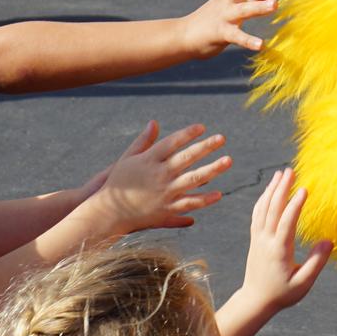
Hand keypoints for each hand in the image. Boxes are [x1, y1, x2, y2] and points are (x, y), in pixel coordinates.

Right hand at [88, 121, 230, 233]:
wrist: (108, 213)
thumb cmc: (118, 183)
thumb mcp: (127, 159)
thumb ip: (143, 141)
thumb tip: (155, 122)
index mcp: (148, 160)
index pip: (171, 143)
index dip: (187, 134)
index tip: (202, 127)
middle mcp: (158, 175)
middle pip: (186, 158)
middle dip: (205, 147)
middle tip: (222, 138)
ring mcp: (164, 193)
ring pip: (193, 180)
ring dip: (212, 170)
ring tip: (228, 160)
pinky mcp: (166, 210)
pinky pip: (189, 203)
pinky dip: (204, 199)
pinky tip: (218, 194)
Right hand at [181, 0, 285, 56]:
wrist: (183, 36)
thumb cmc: (212, 19)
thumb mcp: (234, 4)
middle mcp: (228, 0)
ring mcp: (224, 16)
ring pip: (242, 9)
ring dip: (259, 6)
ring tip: (275, 4)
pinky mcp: (220, 34)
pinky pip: (236, 37)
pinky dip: (249, 40)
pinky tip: (262, 45)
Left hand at [237, 167, 332, 316]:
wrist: (255, 300)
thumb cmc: (282, 293)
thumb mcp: (303, 284)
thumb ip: (317, 262)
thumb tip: (329, 240)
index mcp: (279, 251)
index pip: (287, 223)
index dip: (295, 205)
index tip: (305, 188)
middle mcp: (266, 241)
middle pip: (272, 209)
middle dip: (282, 188)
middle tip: (290, 170)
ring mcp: (258, 238)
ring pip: (263, 208)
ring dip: (271, 189)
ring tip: (281, 174)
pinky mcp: (255, 239)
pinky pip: (257, 214)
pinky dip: (263, 199)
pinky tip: (269, 190)